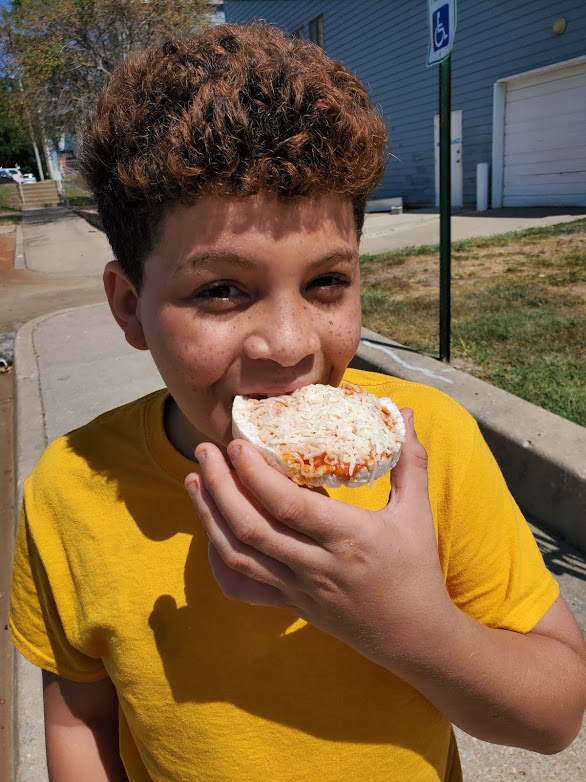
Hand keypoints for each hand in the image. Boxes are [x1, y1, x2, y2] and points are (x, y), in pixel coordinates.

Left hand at [185, 409, 454, 667]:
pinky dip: (219, 560)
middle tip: (204, 452)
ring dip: (209, 517)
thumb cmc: (416, 569)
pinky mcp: (288, 604)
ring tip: (194, 481)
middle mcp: (316, 565)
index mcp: (348, 538)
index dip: (256, 474)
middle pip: (252, 528)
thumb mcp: (417, 513)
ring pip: (238, 556)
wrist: (412, 636)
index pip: (288, 505)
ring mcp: (297, 589)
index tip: (237, 444)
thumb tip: (406, 411)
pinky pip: (242, 587)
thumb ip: (409, 460)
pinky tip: (212, 530)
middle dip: (220, 487)